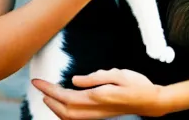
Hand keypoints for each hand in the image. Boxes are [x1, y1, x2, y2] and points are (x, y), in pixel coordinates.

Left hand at [32, 69, 166, 118]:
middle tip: (38, 84)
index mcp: (97, 97)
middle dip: (48, 98)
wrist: (150, 101)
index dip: (49, 90)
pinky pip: (75, 118)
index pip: (66, 95)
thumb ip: (95, 77)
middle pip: (64, 110)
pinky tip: (63, 103)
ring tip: (47, 94)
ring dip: (54, 107)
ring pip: (68, 117)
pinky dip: (64, 112)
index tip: (38, 82)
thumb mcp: (118, 74)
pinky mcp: (99, 116)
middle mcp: (94, 110)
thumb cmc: (136, 84)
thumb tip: (74, 80)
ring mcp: (96, 116)